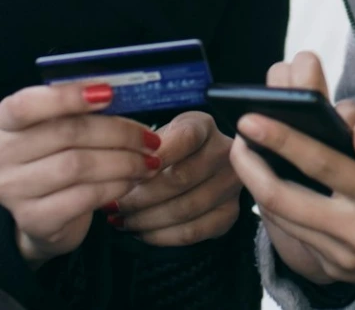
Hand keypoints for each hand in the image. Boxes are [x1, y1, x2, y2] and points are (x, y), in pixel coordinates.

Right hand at [0, 83, 161, 265]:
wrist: (41, 213)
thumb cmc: (55, 155)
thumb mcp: (56, 126)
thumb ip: (78, 108)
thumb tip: (119, 92)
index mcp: (6, 121)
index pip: (27, 105)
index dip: (67, 97)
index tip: (108, 93)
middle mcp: (3, 155)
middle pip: (67, 134)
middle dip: (118, 133)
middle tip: (149, 138)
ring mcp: (15, 190)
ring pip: (78, 166)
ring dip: (124, 162)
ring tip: (148, 161)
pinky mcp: (35, 220)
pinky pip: (84, 197)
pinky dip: (115, 186)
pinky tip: (131, 181)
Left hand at [113, 111, 240, 246]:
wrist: (198, 163)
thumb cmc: (170, 149)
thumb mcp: (159, 135)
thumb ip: (143, 147)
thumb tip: (118, 168)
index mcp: (204, 125)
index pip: (185, 139)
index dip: (157, 157)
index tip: (129, 173)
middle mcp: (224, 152)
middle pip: (181, 178)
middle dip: (141, 197)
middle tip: (115, 206)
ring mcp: (230, 184)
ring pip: (185, 209)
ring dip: (147, 219)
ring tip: (123, 221)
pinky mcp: (229, 213)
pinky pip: (193, 232)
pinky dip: (162, 236)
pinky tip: (142, 232)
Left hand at [230, 52, 354, 290]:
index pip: (320, 163)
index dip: (281, 138)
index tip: (252, 118)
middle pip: (284, 200)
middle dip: (250, 168)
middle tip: (235, 139)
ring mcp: (342, 256)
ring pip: (282, 221)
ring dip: (256, 188)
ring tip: (245, 156)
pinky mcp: (335, 270)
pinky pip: (294, 236)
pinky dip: (275, 210)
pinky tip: (267, 185)